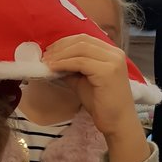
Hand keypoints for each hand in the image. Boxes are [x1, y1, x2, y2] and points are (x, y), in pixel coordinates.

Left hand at [42, 35, 149, 161]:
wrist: (117, 122)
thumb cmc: (101, 104)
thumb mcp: (82, 81)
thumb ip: (71, 68)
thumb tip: (52, 60)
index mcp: (111, 52)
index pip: (84, 39)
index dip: (64, 42)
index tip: (49, 51)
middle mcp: (114, 53)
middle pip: (82, 41)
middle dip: (60, 47)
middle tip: (44, 56)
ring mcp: (112, 61)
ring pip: (80, 49)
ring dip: (59, 55)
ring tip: (46, 62)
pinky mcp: (107, 71)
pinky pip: (80, 62)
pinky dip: (64, 63)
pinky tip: (53, 68)